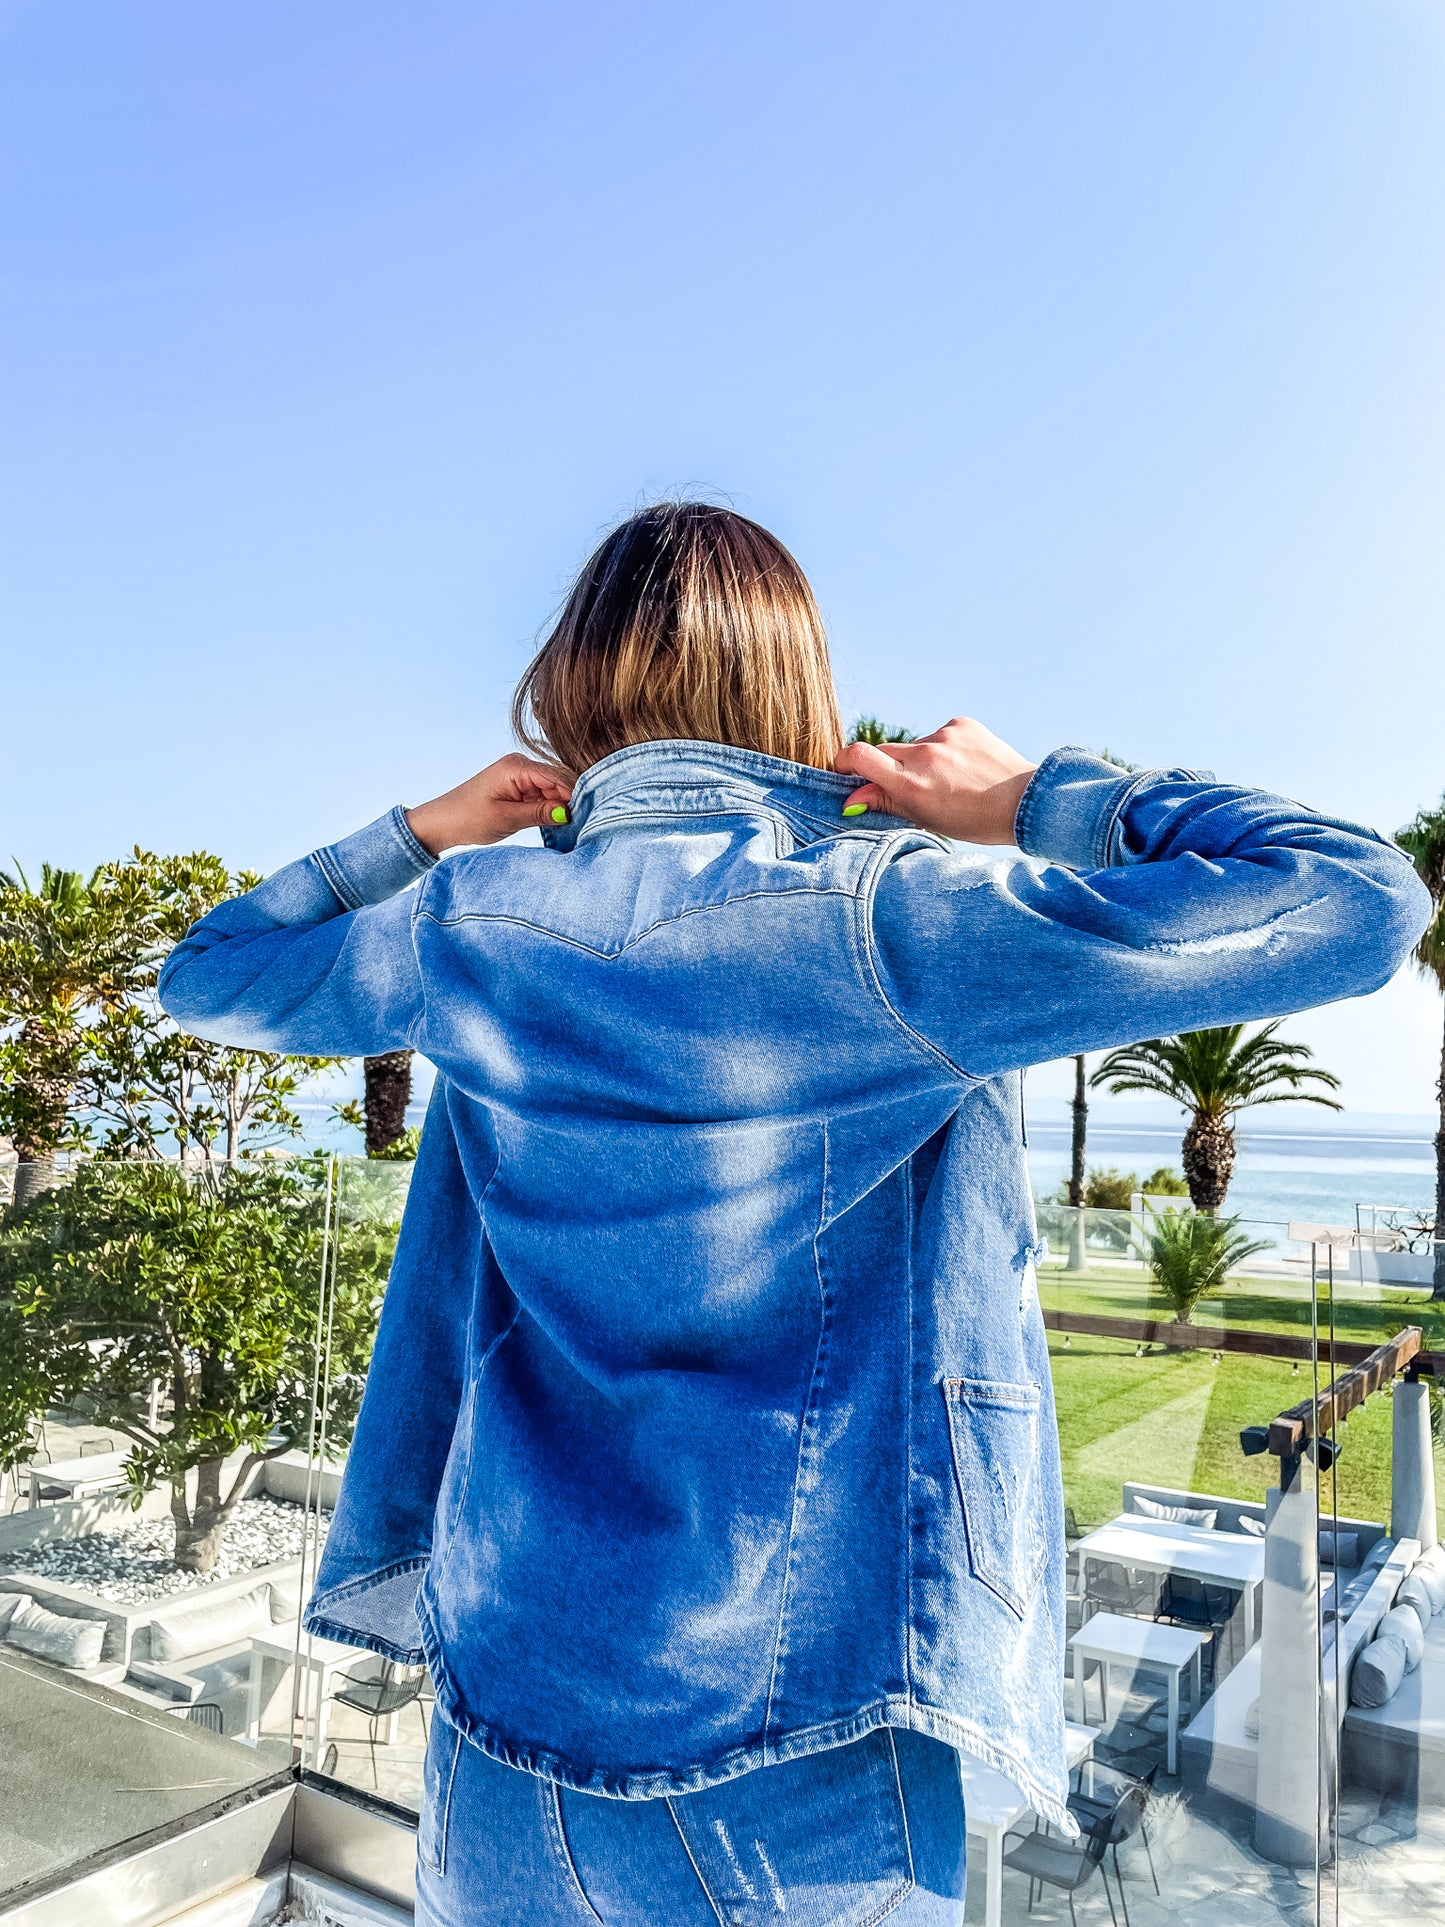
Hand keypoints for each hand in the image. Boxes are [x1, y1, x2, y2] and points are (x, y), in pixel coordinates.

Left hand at [406, 754, 574, 854]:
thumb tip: (568, 812)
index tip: (585, 816)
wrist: (443, 821)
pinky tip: (556, 820)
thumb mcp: (508, 819)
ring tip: (570, 824)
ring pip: (553, 787)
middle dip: (570, 800)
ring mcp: (520, 774)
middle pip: (559, 780)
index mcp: (516, 767)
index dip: (573, 796)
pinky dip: (550, 806)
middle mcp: (521, 764)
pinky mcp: (518, 785)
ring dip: (560, 804)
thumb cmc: (469, 818)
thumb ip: (540, 813)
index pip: (557, 777)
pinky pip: (542, 792)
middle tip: (581, 822)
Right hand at [834, 717, 1036, 843]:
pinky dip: (944, 750)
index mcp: (911, 784)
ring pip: (915, 746)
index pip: (859, 756)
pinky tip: (964, 766)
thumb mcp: (925, 819)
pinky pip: (939, 736)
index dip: (844, 761)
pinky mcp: (960, 723)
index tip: (846, 771)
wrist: (1024, 802)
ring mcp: (943, 736)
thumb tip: (851, 800)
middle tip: (910, 786)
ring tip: (951, 781)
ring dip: (922, 760)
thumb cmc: (974, 820)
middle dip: (889, 768)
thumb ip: (886, 803)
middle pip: (884, 751)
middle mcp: (923, 755)